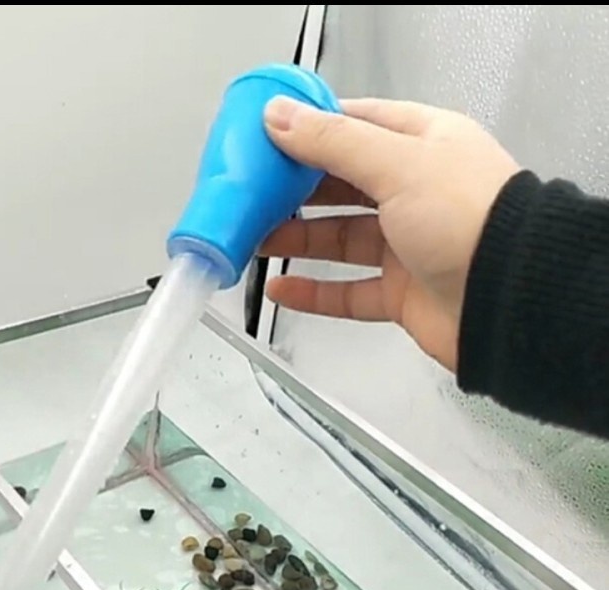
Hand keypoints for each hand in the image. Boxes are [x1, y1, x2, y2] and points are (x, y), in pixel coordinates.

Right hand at [259, 95, 521, 371]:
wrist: (511, 300)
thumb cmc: (470, 220)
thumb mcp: (397, 163)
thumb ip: (332, 141)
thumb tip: (279, 117)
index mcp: (424, 145)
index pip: (358, 125)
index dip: (311, 129)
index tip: (267, 136)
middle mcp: (417, 192)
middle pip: (342, 185)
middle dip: (295, 190)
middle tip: (253, 193)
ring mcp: (409, 245)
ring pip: (340, 239)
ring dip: (297, 239)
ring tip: (256, 239)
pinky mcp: (402, 293)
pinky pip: (347, 292)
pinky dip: (313, 293)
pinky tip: (281, 288)